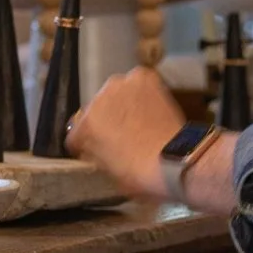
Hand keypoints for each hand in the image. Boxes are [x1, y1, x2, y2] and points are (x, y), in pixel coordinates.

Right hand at [70, 66, 232, 211]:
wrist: (176, 159)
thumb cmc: (140, 174)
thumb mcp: (106, 172)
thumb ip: (93, 153)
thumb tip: (92, 147)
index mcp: (85, 125)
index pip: (75, 133)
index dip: (86, 143)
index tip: (96, 149)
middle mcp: (98, 99)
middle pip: (96, 110)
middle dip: (105, 121)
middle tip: (122, 136)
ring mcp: (120, 85)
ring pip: (115, 95)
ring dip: (122, 105)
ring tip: (138, 121)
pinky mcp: (143, 77)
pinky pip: (135, 83)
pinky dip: (140, 93)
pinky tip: (149, 108)